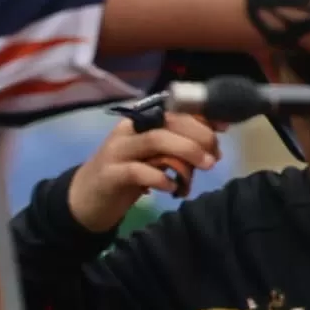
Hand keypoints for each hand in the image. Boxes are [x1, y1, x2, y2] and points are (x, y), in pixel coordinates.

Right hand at [67, 107, 216, 232]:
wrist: (86, 200)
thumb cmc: (126, 175)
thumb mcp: (154, 157)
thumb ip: (178, 147)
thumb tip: (213, 139)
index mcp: (140, 122)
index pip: (174, 109)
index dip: (202, 116)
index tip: (224, 128)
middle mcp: (128, 130)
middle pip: (169, 121)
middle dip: (199, 136)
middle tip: (214, 157)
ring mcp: (117, 151)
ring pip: (156, 140)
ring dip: (186, 152)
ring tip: (204, 167)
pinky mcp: (110, 174)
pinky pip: (139, 171)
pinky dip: (161, 178)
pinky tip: (172, 187)